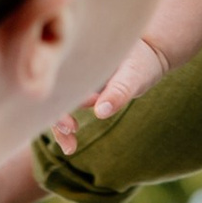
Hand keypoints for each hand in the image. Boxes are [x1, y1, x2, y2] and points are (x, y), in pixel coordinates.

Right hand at [49, 33, 167, 158]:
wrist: (150, 54)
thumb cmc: (142, 61)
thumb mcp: (135, 74)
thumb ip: (119, 91)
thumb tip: (100, 111)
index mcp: (79, 54)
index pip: (58, 78)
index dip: (60, 100)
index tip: (75, 120)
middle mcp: (71, 65)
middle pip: (51, 92)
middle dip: (56, 118)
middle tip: (71, 136)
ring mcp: (72, 78)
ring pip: (55, 103)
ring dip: (59, 126)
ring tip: (70, 148)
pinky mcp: (77, 90)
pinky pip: (64, 108)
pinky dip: (65, 126)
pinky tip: (70, 146)